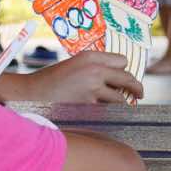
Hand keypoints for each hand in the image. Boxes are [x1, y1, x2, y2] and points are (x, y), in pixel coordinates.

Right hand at [0, 50, 143, 104]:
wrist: (31, 94)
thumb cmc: (52, 81)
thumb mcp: (74, 66)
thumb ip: (96, 68)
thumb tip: (120, 78)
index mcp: (90, 56)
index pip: (123, 61)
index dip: (124, 71)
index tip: (125, 78)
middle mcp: (94, 69)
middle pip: (128, 79)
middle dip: (136, 88)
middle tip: (140, 94)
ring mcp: (93, 88)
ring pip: (119, 99)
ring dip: (117, 104)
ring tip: (106, 107)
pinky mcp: (89, 106)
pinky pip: (107, 112)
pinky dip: (105, 114)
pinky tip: (92, 113)